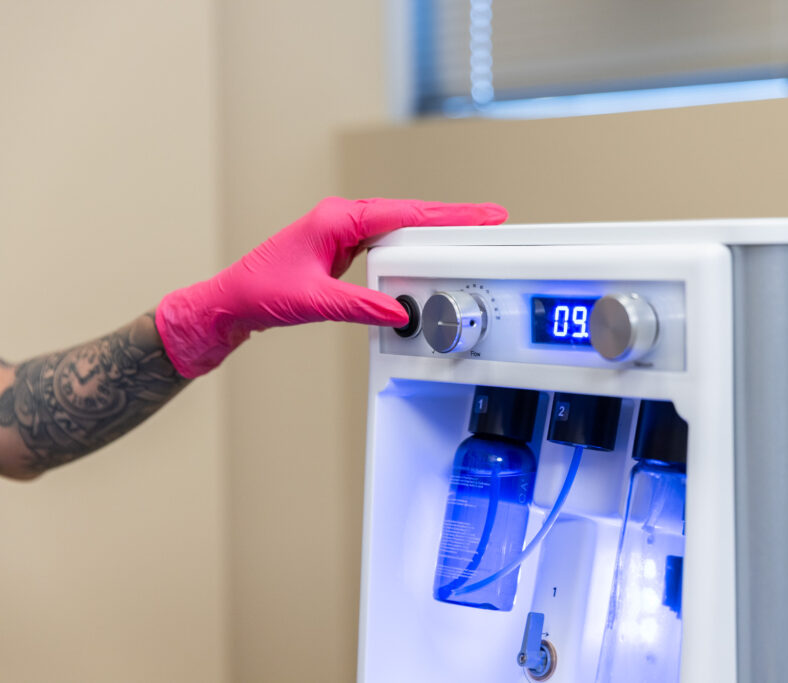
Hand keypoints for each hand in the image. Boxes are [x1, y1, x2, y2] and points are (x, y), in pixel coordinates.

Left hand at [155, 197, 507, 377]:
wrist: (229, 301)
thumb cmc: (258, 291)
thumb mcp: (313, 301)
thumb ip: (360, 306)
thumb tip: (399, 311)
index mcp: (336, 219)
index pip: (404, 215)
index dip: (447, 217)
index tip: (481, 215)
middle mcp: (341, 218)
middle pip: (410, 214)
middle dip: (452, 217)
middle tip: (492, 219)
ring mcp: (342, 231)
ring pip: (400, 226)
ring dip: (435, 230)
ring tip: (472, 234)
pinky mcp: (342, 246)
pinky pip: (387, 240)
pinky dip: (413, 244)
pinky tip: (430, 252)